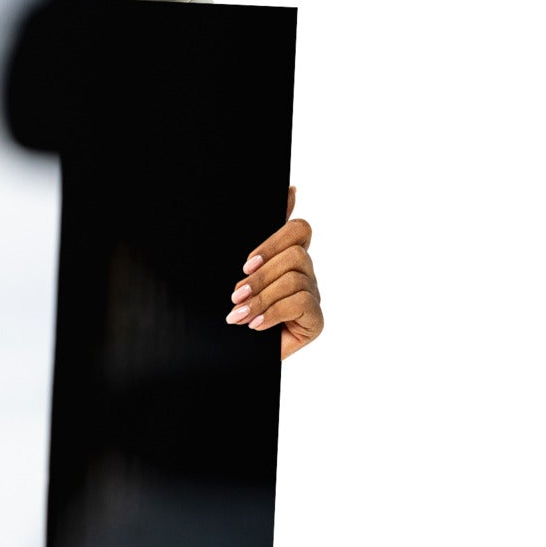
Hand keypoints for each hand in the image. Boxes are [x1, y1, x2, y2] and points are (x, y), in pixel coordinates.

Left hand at [225, 186, 322, 358]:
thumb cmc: (235, 311)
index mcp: (288, 257)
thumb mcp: (242, 274)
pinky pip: (302, 303)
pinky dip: (273, 313)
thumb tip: (291, 190)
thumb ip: (260, 241)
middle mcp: (305, 274)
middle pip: (296, 255)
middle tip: (236, 295)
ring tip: (239, 316)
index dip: (275, 240)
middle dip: (260, 276)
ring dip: (262, 298)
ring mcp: (313, 296)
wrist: (230, 356)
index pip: (299, 230)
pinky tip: (256, 325)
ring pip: (295, 280)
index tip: (246, 263)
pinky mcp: (316, 321)